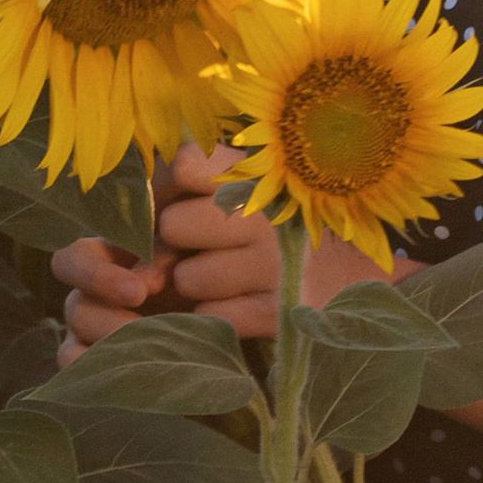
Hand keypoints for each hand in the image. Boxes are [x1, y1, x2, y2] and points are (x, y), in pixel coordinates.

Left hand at [54, 147, 375, 361]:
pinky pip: (210, 317)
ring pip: (188, 278)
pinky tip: (236, 304)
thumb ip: (184, 192)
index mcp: (258, 173)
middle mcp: (268, 214)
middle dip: (175, 244)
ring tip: (224, 277)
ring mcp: (274, 265)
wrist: (350, 278)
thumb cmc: (273, 226)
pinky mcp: (276, 312)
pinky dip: (213, 316)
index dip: (169, 187)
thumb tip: (132, 249)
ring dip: (194, 285)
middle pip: (173, 226)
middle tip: (200, 247)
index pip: (182, 165)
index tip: (180, 197)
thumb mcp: (243, 189)